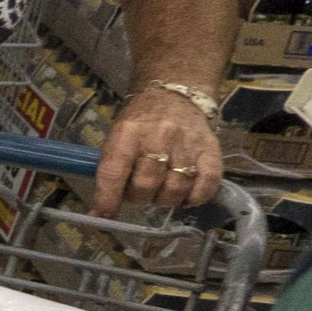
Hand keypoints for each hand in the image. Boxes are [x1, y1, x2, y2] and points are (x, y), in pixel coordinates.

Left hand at [94, 82, 221, 216]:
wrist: (174, 95)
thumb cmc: (140, 122)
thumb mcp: (117, 137)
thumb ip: (111, 169)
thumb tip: (100, 211)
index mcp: (128, 132)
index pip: (114, 171)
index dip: (108, 198)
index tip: (104, 214)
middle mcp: (159, 136)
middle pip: (146, 184)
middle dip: (139, 197)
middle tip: (139, 193)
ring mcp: (188, 143)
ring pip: (175, 188)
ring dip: (164, 200)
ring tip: (160, 192)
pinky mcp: (211, 150)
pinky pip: (207, 183)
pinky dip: (195, 197)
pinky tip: (186, 196)